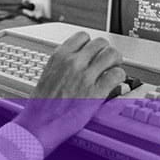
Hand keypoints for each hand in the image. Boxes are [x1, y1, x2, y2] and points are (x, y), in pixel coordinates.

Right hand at [13, 32, 125, 154]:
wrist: (39, 124)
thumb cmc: (41, 103)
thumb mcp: (49, 73)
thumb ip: (64, 62)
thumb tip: (78, 58)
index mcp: (60, 56)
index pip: (83, 36)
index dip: (90, 43)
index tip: (93, 51)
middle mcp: (74, 62)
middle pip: (100, 42)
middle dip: (105, 50)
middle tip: (106, 60)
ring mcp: (86, 76)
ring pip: (112, 55)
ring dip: (115, 61)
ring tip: (114, 68)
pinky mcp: (96, 92)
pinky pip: (117, 74)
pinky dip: (119, 76)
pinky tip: (115, 81)